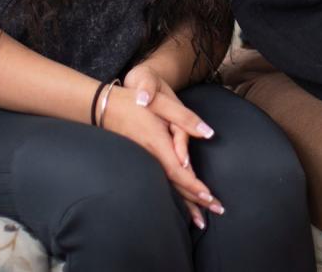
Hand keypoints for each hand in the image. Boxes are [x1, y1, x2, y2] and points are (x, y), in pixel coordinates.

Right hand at [103, 74, 219, 228]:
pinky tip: (180, 207)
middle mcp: (150, 157)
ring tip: (200, 220)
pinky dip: (172, 198)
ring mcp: (144, 162)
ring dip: (185, 205)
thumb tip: (207, 133)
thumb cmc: (135, 102)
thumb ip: (184, 117)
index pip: (178, 171)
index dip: (193, 186)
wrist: (104, 107)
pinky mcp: (141, 163)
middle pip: (175, 185)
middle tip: (217, 211)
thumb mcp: (161, 103)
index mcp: (157, 143)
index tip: (209, 197)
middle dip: (196, 201)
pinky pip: (160, 184)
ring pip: (167, 188)